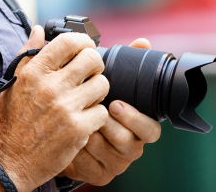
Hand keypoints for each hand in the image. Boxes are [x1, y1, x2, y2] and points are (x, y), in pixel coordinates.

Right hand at [0, 26, 109, 191]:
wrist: (12, 160)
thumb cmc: (13, 120)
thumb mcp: (14, 82)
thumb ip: (27, 53)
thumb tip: (39, 30)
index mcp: (35, 72)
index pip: (68, 42)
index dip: (83, 41)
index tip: (86, 47)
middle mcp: (50, 87)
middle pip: (92, 59)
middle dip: (96, 64)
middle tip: (91, 73)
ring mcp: (66, 108)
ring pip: (103, 84)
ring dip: (98, 90)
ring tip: (88, 97)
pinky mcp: (78, 129)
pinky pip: (102, 111)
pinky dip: (97, 115)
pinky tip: (85, 118)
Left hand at [60, 38, 161, 185]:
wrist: (64, 133)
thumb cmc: (91, 104)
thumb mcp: (104, 83)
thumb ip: (124, 63)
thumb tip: (143, 42)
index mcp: (137, 125)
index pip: (151, 128)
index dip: (136, 118)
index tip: (115, 104)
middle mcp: (131, 145)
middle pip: (131, 142)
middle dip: (111, 127)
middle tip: (94, 114)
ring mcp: (115, 162)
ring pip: (107, 151)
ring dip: (91, 135)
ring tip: (77, 122)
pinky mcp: (98, 174)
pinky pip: (90, 164)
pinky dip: (79, 150)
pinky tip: (70, 138)